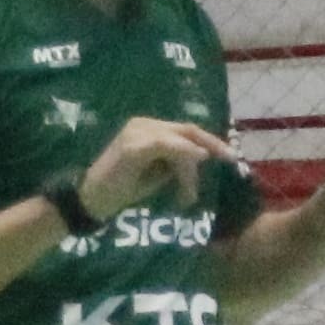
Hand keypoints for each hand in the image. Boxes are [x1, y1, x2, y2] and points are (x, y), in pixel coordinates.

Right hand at [78, 114, 232, 221]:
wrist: (92, 200)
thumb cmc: (122, 189)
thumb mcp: (157, 175)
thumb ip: (177, 165)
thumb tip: (200, 160)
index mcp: (149, 129)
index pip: (185, 131)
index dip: (210, 141)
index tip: (230, 155)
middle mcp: (143, 124)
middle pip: (187, 130)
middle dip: (212, 144)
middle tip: (232, 158)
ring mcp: (136, 132)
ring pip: (179, 138)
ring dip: (191, 165)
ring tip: (190, 192)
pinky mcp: (132, 147)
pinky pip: (164, 145)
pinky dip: (183, 151)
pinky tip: (199, 158)